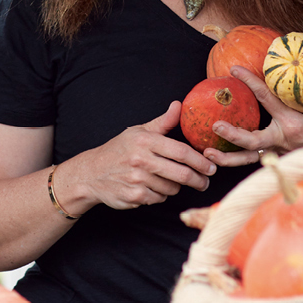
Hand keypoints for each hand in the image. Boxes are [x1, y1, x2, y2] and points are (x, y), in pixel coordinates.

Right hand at [59, 101, 217, 210]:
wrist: (90, 173)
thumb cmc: (118, 150)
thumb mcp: (138, 131)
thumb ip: (162, 122)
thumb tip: (179, 105)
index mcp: (145, 140)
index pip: (181, 151)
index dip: (200, 161)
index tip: (212, 167)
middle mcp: (141, 159)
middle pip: (182, 174)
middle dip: (198, 180)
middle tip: (205, 182)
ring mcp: (137, 179)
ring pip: (172, 188)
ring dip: (176, 187)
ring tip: (170, 181)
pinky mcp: (133, 196)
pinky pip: (159, 198)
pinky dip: (160, 195)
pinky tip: (153, 188)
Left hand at [204, 68, 302, 166]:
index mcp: (293, 126)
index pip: (267, 101)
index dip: (251, 83)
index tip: (234, 70)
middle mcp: (281, 142)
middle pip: (252, 141)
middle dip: (232, 134)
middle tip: (215, 125)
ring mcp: (276, 154)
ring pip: (247, 158)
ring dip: (227, 158)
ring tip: (207, 152)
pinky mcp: (274, 161)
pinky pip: (252, 162)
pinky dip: (236, 162)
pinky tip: (218, 158)